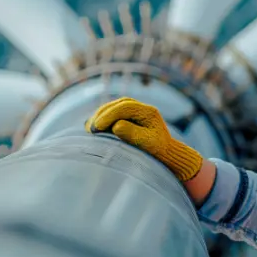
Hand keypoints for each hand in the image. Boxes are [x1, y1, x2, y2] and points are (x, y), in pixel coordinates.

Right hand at [86, 97, 203, 181]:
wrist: (165, 152)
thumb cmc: (157, 150)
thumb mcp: (148, 144)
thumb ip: (133, 134)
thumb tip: (116, 126)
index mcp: (148, 112)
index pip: (125, 107)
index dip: (109, 115)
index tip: (98, 127)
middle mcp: (141, 107)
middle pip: (117, 105)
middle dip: (102, 115)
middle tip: (91, 129)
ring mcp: (134, 110)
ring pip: (113, 107)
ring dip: (100, 116)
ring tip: (90, 129)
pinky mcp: (128, 116)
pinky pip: (112, 113)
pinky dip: (102, 118)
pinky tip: (93, 128)